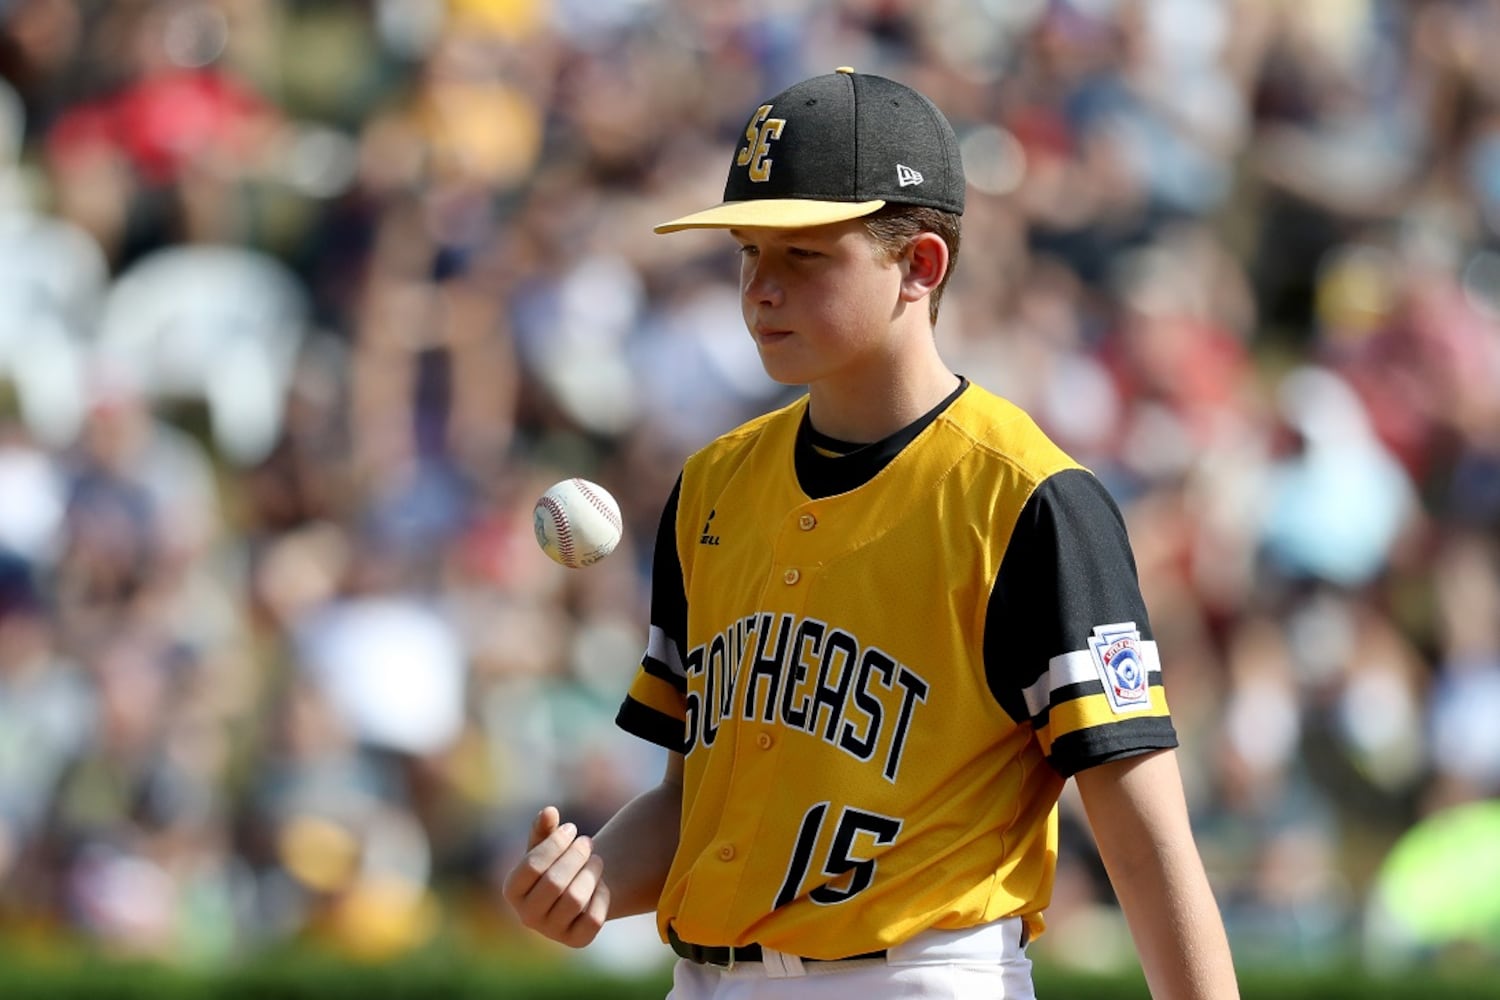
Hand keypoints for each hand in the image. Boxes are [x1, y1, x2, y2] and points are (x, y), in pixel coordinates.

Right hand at [501, 806, 610, 947]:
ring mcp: (551, 931)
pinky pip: (594, 917)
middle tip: (588, 841)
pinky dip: (602, 895)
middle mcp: (526, 916)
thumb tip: (549, 811)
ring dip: (591, 873)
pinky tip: (600, 884)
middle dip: (576, 856)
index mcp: (512, 890)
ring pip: (576, 900)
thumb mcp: (547, 844)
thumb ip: (544, 828)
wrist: (577, 890)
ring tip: (597, 860)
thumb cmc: (556, 862)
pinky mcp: (577, 941)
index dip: (555, 843)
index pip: (531, 866)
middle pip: (554, 883)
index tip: (572, 827)